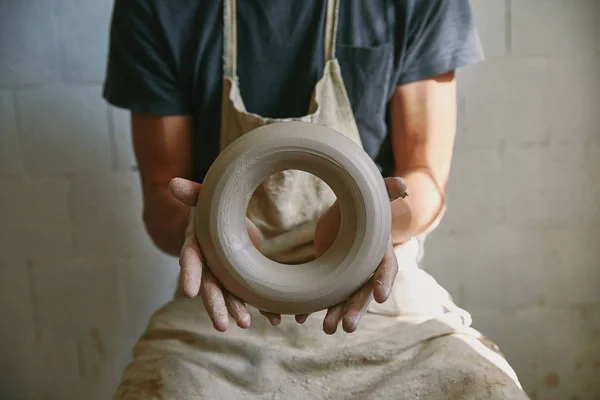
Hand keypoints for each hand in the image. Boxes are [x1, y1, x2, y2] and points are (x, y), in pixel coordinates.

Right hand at [170, 178, 275, 330]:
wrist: (227, 214)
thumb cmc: (212, 207)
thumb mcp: (204, 198)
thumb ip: (192, 193)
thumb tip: (172, 184)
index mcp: (196, 244)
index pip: (190, 260)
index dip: (188, 274)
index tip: (187, 292)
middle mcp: (207, 264)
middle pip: (209, 286)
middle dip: (214, 305)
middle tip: (221, 326)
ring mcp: (224, 274)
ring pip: (229, 295)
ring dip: (236, 310)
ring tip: (245, 324)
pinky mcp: (241, 278)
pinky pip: (250, 294)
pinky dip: (262, 307)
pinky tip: (274, 318)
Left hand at [300, 177, 407, 333]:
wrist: (348, 215)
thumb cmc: (364, 208)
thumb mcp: (373, 200)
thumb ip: (386, 193)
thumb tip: (402, 183)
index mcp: (380, 253)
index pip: (387, 268)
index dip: (384, 281)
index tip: (381, 297)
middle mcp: (366, 271)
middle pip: (364, 293)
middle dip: (356, 310)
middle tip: (348, 327)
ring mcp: (348, 278)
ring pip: (343, 300)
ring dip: (335, 314)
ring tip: (326, 329)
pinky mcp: (332, 279)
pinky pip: (323, 296)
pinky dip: (312, 308)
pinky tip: (301, 318)